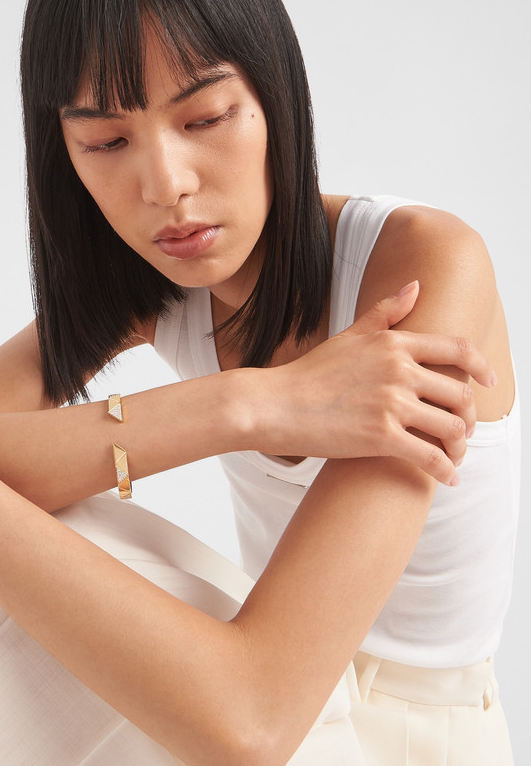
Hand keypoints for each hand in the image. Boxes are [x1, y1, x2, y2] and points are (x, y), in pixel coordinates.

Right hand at [259, 281, 494, 483]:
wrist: (275, 405)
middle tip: (461, 430)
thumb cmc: (309, 373)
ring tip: (453, 455)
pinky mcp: (382, 437)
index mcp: (394, 343)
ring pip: (452, 427)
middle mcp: (399, 370)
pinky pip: (430, 457)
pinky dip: (445, 470)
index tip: (489, 381)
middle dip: (468, 416)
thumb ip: (385, 312)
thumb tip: (415, 286)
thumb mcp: (350, 336)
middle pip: (460, 394)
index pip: (457, 350)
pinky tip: (447, 479)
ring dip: (460, 446)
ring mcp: (392, 404)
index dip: (480, 367)